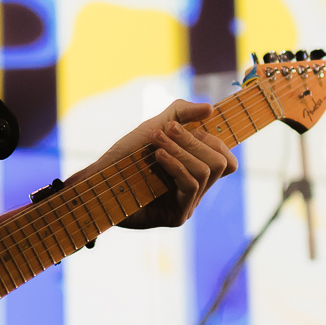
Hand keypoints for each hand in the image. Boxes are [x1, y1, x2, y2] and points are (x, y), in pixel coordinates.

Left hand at [85, 100, 236, 228]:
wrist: (99, 179)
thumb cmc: (127, 155)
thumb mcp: (156, 126)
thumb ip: (182, 113)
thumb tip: (211, 109)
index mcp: (196, 171)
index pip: (226, 159)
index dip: (214, 140)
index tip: (187, 126)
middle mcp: (196, 189)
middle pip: (220, 163)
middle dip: (194, 141)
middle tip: (167, 130)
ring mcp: (188, 204)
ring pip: (206, 172)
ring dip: (181, 150)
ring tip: (156, 141)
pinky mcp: (177, 216)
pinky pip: (191, 185)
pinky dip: (176, 165)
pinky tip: (158, 156)